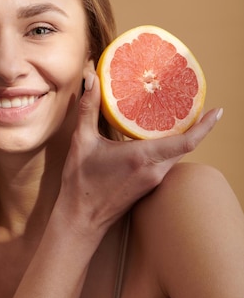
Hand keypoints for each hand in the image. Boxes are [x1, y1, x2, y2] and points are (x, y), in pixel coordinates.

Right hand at [58, 72, 221, 236]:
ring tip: (180, 116)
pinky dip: (170, 147)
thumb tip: (91, 78)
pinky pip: (168, 162)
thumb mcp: (82, 141)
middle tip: (195, 103)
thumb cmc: (80, 183)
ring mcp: (153, 180)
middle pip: (186, 145)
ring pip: (177, 154)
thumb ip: (88, 108)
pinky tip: (161, 136)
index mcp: (142, 158)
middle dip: (196, 126)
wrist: (81, 219)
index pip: (185, 141)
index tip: (217, 111)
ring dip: (183, 137)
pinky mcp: (149, 185)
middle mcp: (154, 170)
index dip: (204, 126)